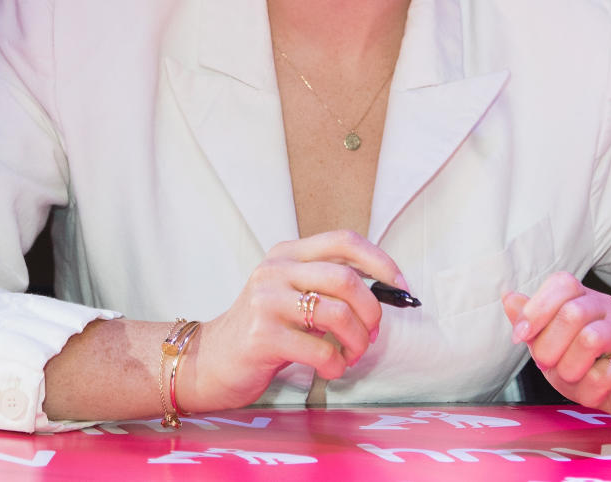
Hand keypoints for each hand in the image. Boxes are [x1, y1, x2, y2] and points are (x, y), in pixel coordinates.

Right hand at [185, 230, 405, 410]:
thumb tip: (386, 292)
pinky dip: (336, 364)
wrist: (209, 360)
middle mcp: (276, 269)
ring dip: (357, 341)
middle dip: (372, 310)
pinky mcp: (262, 336)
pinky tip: (331, 369)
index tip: (401, 286)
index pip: (344, 240)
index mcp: (288, 253)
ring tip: (351, 355)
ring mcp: (266, 301)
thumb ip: (328, 286)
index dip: (381, 261)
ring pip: (337, 313)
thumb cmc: (264, 330)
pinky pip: (319, 349)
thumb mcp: (293, 295)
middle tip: (373, 333)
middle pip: (346, 278)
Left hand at [503, 272, 610, 424]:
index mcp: (582, 298)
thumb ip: (531, 323)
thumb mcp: (550, 346)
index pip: (562, 283)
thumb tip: (508, 296)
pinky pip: (609, 371)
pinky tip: (597, 387)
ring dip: (570, 368)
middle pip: (572, 313)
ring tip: (572, 377)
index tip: (520, 335)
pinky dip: (593, 387)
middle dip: (549, 346)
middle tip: (546, 364)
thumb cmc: (587, 366)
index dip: (536, 308)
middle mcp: (606, 308)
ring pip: (590, 339)